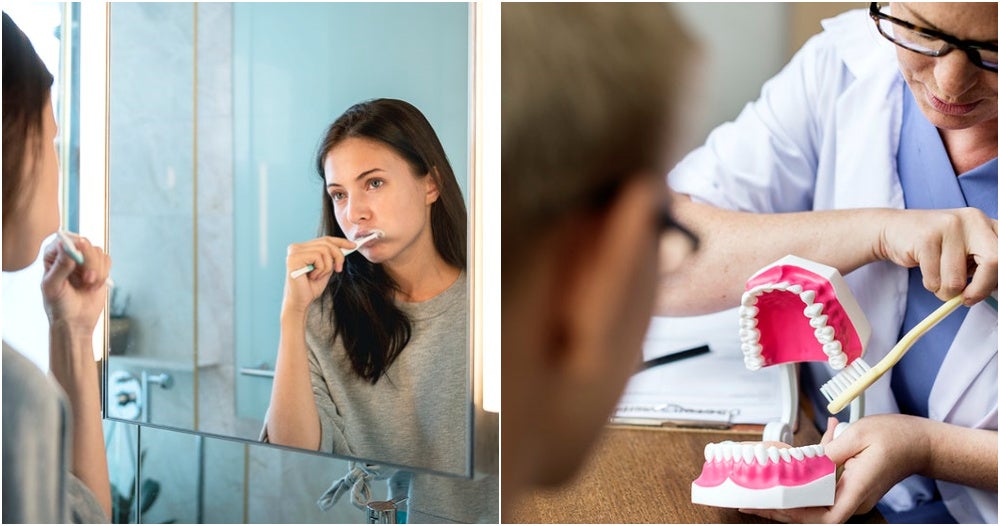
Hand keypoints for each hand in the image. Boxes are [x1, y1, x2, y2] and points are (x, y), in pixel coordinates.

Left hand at [41, 234, 111, 335]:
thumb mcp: (53, 287)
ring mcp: (84, 261)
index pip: (63, 239)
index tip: (79, 255)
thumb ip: (60, 267)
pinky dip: (103, 274)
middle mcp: (69, 255)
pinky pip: (106, 261)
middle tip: (87, 278)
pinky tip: (94, 286)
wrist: (76, 321)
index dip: (73, 244)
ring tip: (89, 285)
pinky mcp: (98, 267)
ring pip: (98, 252)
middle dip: (89, 262)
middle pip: (84, 243)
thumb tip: (66, 248)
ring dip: (97, 270)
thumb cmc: (59, 306)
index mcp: (52, 256)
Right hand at [282, 236, 356, 314]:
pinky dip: (320, 269)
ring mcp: (294, 252)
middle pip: (326, 243)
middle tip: (338, 269)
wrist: (300, 302)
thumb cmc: (311, 287)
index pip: (324, 239)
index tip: (353, 246)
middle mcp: (296, 247)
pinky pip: (317, 257)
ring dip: (327, 266)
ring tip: (319, 276)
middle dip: (338, 256)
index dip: (340, 241)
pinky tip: (312, 277)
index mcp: (302, 248)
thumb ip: (332, 257)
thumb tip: (347, 246)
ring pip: (324, 250)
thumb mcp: (326, 269)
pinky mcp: (293, 259)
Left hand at [741, 415, 929, 522]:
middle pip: (810, 511)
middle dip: (778, 505)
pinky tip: (793, 455)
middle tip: (749, 498)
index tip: (769, 506)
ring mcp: (850, 493)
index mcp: (857, 490)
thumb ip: (829, 451)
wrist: (920, 442)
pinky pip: (820, 485)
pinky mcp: (848, 485)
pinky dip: (803, 474)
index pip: (823, 517)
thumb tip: (804, 461)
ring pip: (812, 498)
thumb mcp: (858, 436)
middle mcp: (853, 498)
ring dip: (786, 489)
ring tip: (759, 480)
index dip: (794, 515)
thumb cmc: (897, 437)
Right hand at [877, 207, 997, 305]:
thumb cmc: (933, 245)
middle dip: (980, 289)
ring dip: (946, 291)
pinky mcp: (926, 237)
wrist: (893, 228)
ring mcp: (949, 226)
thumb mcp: (965, 251)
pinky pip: (934, 279)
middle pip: (994, 261)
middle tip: (966, 298)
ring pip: (957, 279)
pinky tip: (926, 272)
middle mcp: (973, 219)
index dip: (997, 280)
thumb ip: (983, 265)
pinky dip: (930, 285)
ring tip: (938, 280)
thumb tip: (994, 290)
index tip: (988, 292)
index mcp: (987, 224)